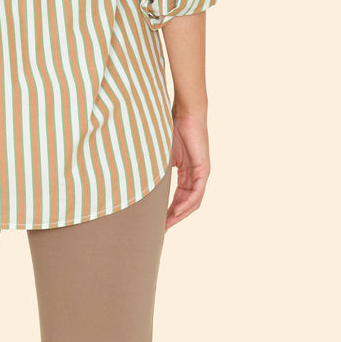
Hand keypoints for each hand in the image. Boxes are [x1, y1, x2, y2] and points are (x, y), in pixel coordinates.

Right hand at [165, 108, 210, 230]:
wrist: (186, 112)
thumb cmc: (171, 125)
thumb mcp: (161, 151)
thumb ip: (156, 165)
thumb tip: (137, 175)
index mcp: (185, 171)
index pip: (178, 196)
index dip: (168, 210)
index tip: (157, 222)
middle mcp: (195, 175)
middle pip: (186, 203)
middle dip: (173, 218)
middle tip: (160, 230)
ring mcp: (200, 173)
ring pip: (192, 202)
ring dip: (180, 215)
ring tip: (167, 225)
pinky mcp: (204, 169)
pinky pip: (196, 193)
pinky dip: (186, 204)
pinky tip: (176, 211)